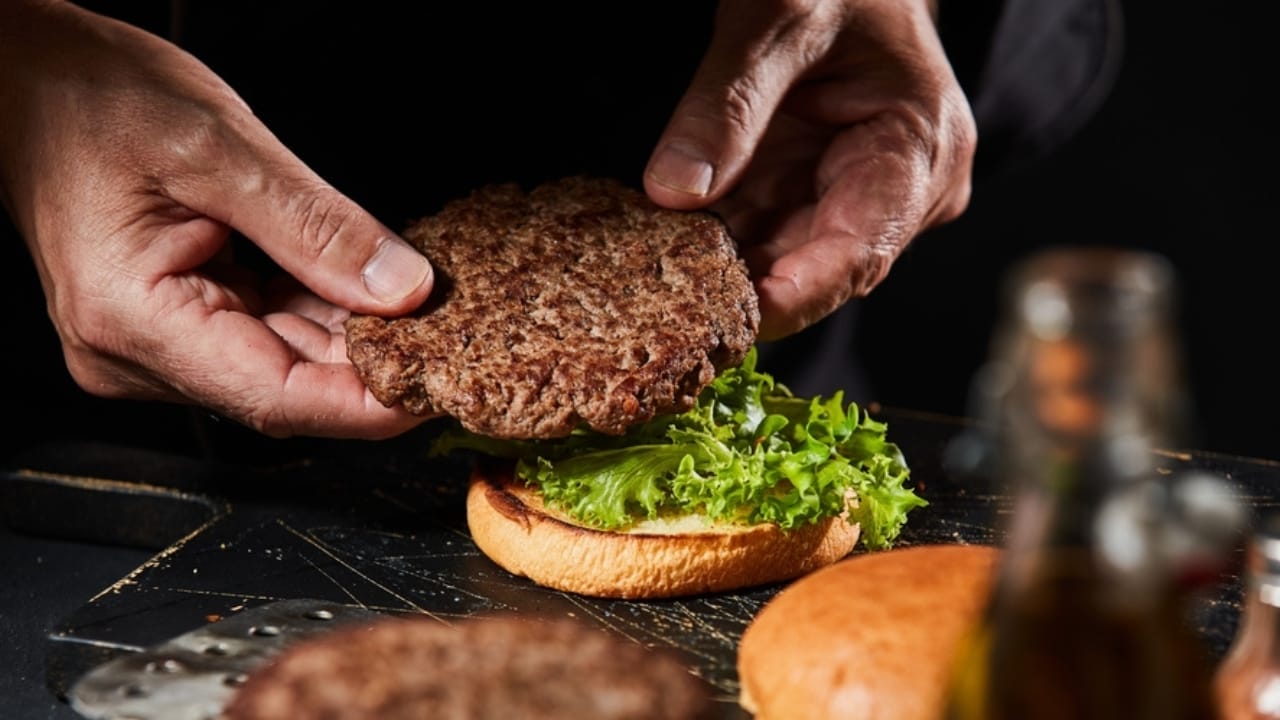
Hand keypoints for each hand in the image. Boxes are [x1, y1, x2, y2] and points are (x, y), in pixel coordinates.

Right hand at [0, 2, 433, 438]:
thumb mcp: (218, 148)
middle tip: (453, 335)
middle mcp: (137, 350)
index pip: (276, 398)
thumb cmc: (89, 98)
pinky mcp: (175, 319)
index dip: (367, 405)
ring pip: (283, 360)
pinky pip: (265, 330)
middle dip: (374, 364)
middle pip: (286, 385)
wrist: (24, 78)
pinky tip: (370, 291)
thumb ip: (316, 226)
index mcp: (133, 319)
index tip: (439, 389)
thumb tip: (402, 289)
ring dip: (353, 337)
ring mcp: (153, 341)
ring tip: (423, 309)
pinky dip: (321, 312)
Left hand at [644, 0, 975, 339]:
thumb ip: (729, 104)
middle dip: (743, 289)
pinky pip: (760, 235)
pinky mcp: (810, 194)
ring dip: (719, 271)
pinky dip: (713, 242)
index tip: (739, 321)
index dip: (799, 294)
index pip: (861, 249)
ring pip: (780, 260)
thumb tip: (674, 191)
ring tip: (654, 280)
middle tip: (667, 309)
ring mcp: (853, 198)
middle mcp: (898, 192)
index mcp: (919, 150)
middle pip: (816, 268)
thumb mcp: (780, 18)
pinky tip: (662, 247)